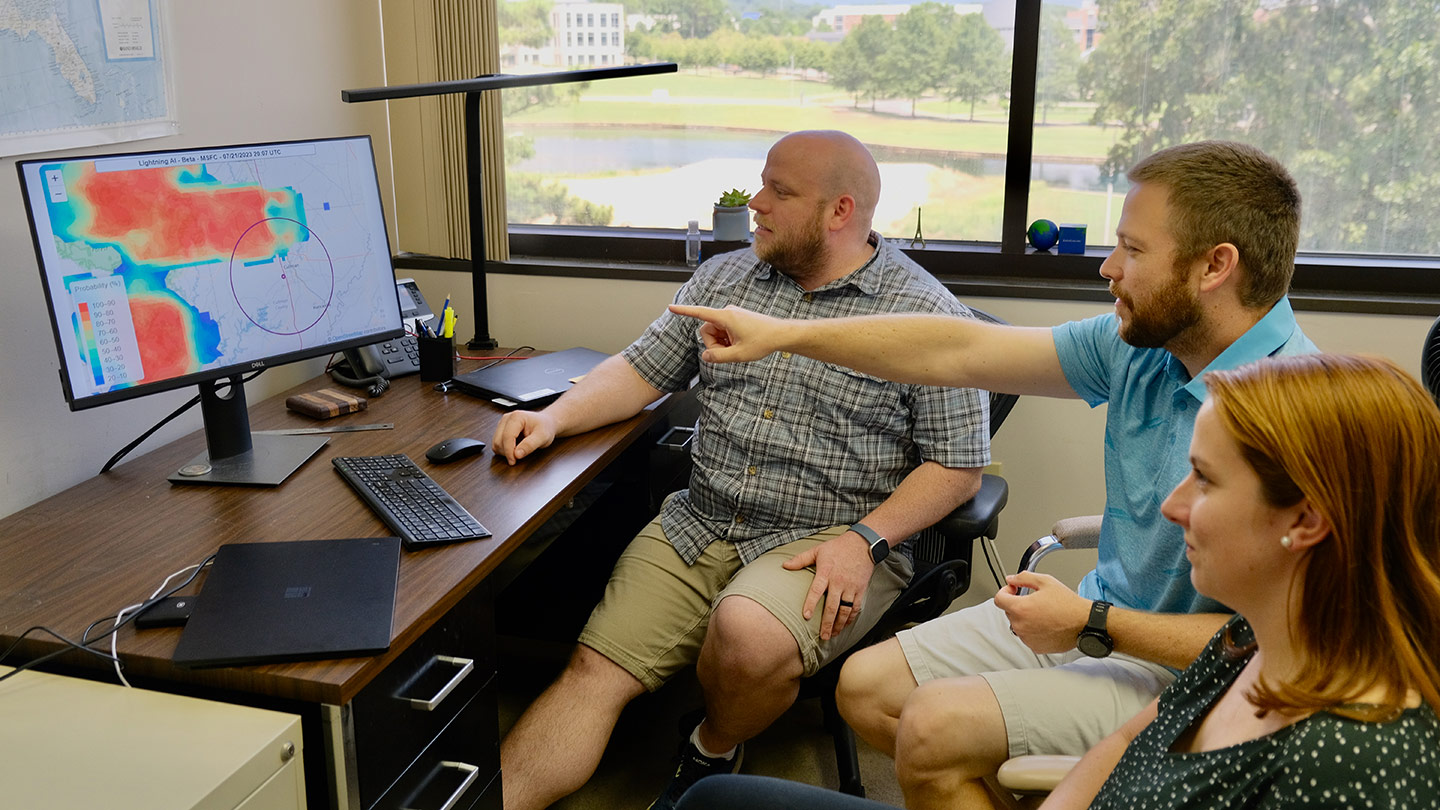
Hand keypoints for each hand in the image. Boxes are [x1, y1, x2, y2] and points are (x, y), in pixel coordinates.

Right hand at [491, 409, 557, 465]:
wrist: (545, 423)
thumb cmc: (545, 428)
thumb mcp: (543, 437)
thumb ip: (530, 445)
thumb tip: (517, 454)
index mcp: (516, 417)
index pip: (507, 436)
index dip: (509, 451)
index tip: (514, 461)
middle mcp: (507, 418)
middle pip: (498, 441)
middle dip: (507, 452)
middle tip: (520, 456)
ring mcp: (502, 424)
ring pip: (495, 443)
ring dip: (504, 452)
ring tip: (519, 450)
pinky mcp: (500, 430)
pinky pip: (497, 444)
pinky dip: (504, 450)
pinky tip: (515, 448)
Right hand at [667, 304, 783, 363]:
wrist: (780, 334)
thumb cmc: (763, 341)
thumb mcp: (739, 355)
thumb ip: (718, 357)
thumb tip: (705, 356)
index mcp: (726, 317)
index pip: (700, 313)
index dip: (684, 311)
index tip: (671, 308)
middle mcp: (727, 312)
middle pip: (707, 330)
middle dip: (713, 344)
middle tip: (728, 353)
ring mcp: (732, 315)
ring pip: (715, 332)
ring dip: (721, 343)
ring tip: (736, 349)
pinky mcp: (735, 319)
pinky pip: (723, 331)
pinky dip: (726, 340)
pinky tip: (739, 344)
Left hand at [783, 531, 874, 640]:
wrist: (863, 544)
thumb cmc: (838, 547)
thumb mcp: (818, 550)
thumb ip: (801, 559)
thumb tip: (784, 565)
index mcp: (826, 572)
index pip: (817, 590)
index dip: (811, 603)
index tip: (806, 616)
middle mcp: (839, 581)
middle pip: (832, 606)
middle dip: (827, 623)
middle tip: (822, 636)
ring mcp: (851, 587)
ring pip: (845, 610)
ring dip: (839, 624)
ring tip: (832, 634)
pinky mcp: (860, 589)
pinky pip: (856, 607)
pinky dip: (850, 618)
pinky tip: (844, 625)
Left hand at [992, 571, 1091, 653]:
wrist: (1084, 623)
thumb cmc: (1069, 605)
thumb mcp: (1046, 582)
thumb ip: (1024, 578)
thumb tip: (1011, 579)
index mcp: (1020, 608)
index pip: (999, 599)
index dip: (1005, 591)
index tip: (1013, 590)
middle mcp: (1020, 625)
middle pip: (1009, 612)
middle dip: (1017, 603)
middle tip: (1034, 600)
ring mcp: (1027, 638)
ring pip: (1018, 624)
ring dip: (1025, 617)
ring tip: (1043, 612)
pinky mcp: (1035, 647)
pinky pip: (1027, 636)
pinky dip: (1033, 630)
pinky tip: (1046, 623)